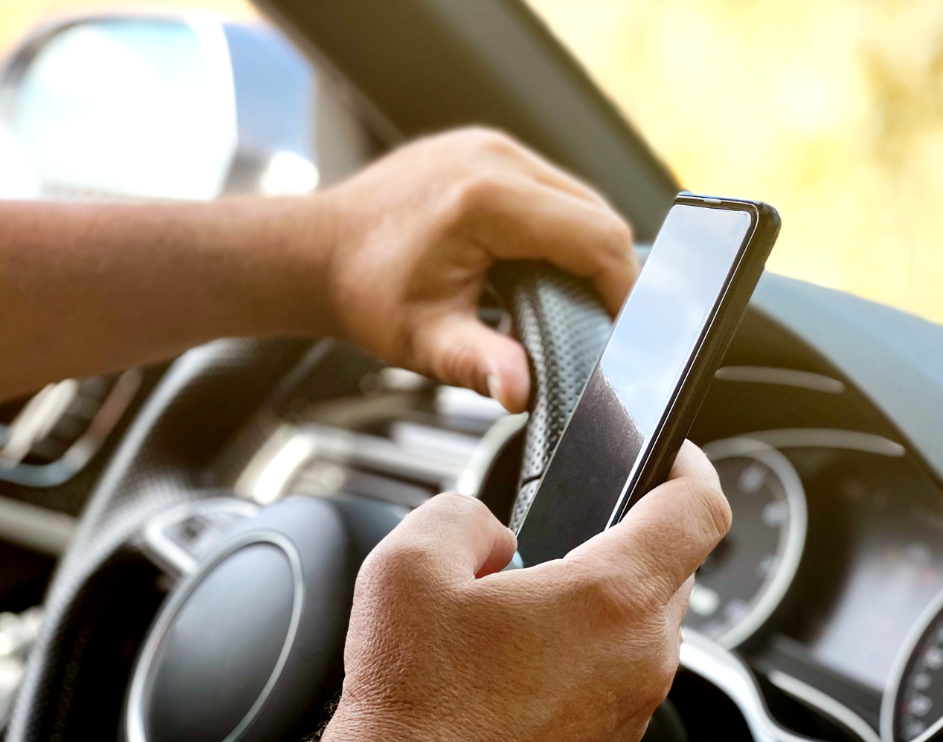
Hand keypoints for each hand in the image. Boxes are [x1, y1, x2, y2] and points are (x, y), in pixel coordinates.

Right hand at [257, 441, 730, 741]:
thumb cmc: (412, 708)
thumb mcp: (409, 567)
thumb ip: (464, 516)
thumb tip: (491, 531)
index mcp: (609, 600)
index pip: (696, 510)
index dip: (688, 465)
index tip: (672, 454)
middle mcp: (639, 659)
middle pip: (671, 568)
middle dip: (626, 536)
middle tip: (564, 532)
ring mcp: (629, 712)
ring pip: (644, 627)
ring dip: (600, 600)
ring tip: (525, 605)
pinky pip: (619, 677)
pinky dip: (587, 654)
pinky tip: (519, 661)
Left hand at [317, 128, 636, 412]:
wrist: (316, 252)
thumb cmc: (363, 294)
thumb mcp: (426, 340)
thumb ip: (480, 367)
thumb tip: (522, 393)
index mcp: (486, 200)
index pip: (595, 237)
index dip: (624, 287)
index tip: (627, 329)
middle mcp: (494, 158)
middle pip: (597, 212)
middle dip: (611, 270)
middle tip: (605, 323)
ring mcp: (490, 145)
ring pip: (579, 196)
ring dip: (588, 246)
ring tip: (576, 299)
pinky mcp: (485, 148)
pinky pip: (550, 186)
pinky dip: (561, 226)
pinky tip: (545, 264)